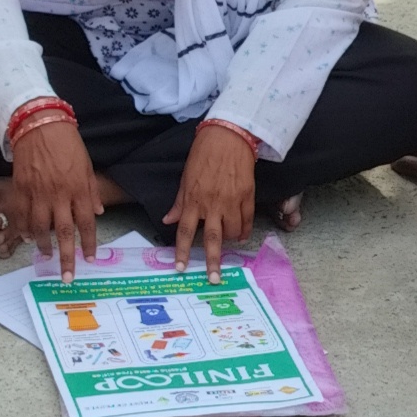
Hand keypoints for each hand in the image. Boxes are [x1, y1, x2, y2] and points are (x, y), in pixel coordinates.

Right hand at [8, 117, 108, 279]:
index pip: (86, 223)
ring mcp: (38, 193)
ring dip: (43, 245)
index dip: (89, 243)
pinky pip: (22, 215)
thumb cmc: (66, 142)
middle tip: (67, 277)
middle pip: (65, 232)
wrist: (39, 124)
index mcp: (79, 189)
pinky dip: (24, 228)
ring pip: (41, 227)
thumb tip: (97, 211)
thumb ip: (91, 190)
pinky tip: (27, 237)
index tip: (89, 259)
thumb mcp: (86, 164)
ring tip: (46, 256)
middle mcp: (60, 194)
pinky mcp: (21, 188)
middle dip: (67, 257)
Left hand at [169, 123, 259, 271]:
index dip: (183, 252)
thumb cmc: (203, 154)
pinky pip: (247, 220)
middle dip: (212, 262)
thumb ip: (179, 202)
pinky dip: (244, 230)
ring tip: (228, 241)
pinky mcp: (247, 195)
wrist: (229, 136)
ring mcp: (232, 200)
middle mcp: (213, 203)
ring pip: (233, 232)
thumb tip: (168, 219)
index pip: (186, 231)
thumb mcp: (186, 178)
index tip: (181, 268)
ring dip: (230, 240)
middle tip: (213, 279)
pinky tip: (241, 234)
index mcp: (194, 199)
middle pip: (213, 239)